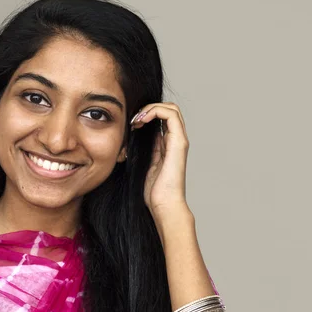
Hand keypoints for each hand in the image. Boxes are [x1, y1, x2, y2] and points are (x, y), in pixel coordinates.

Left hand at [130, 102, 190, 218]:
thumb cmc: (153, 191)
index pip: (162, 117)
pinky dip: (155, 111)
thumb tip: (133, 136)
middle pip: (168, 109)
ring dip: (151, 108)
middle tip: (133, 120)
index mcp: (168, 144)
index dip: (146, 114)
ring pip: (171, 108)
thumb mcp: (144, 163)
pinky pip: (171, 115)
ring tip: (137, 119)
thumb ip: (144, 149)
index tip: (131, 124)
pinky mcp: (179, 142)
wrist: (163, 204)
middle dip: (149, 108)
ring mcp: (179, 140)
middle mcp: (176, 140)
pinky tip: (141, 121)